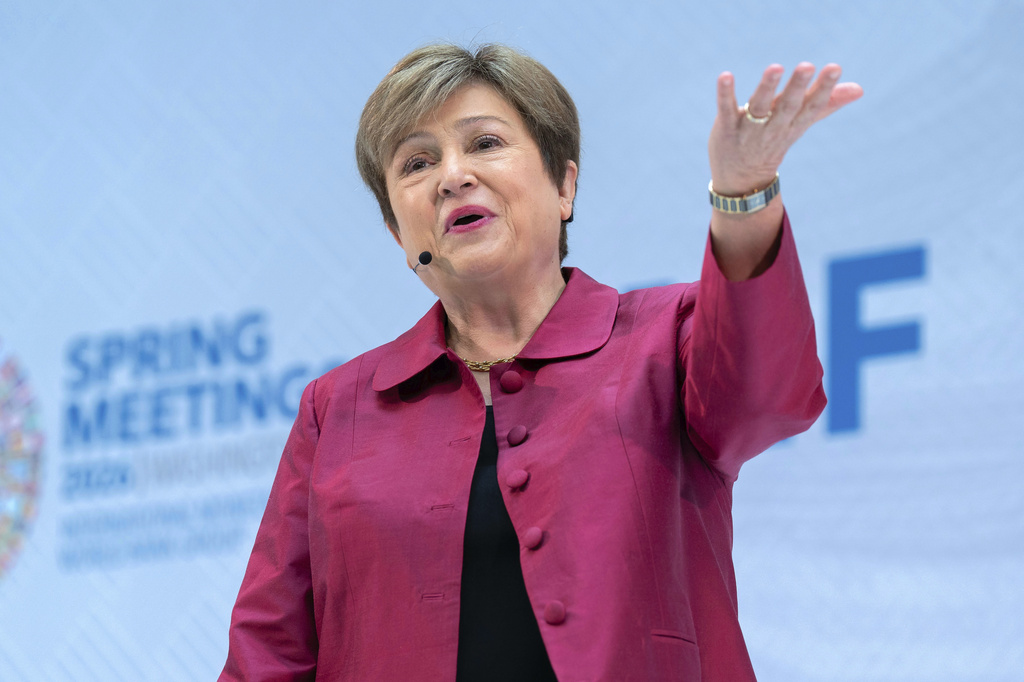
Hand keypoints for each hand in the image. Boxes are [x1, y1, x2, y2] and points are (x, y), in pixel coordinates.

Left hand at [708, 63, 862, 195]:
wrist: (741, 179)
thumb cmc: (773, 142)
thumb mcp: (800, 124)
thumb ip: (826, 104)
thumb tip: (859, 89)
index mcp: (793, 124)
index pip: (811, 106)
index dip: (823, 89)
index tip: (834, 68)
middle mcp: (773, 127)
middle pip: (787, 106)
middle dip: (797, 87)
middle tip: (807, 66)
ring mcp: (748, 129)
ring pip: (759, 107)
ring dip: (767, 88)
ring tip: (775, 67)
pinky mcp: (725, 128)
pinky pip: (725, 109)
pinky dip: (725, 94)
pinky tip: (725, 76)